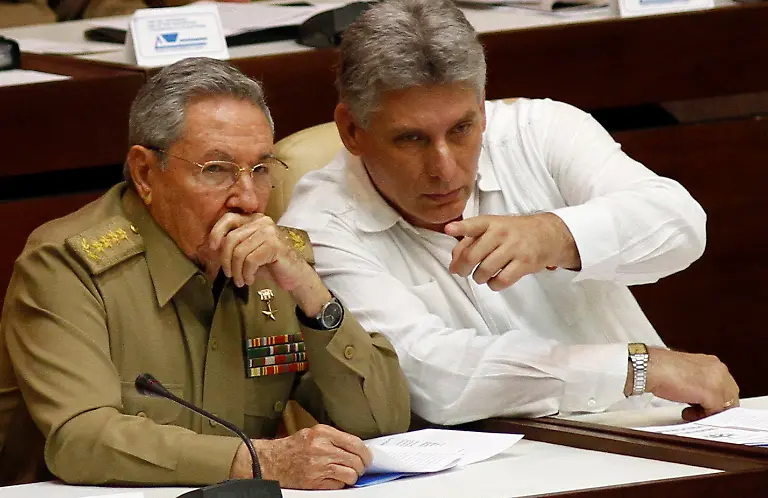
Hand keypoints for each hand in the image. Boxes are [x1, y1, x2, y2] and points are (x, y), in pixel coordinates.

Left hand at [207, 213, 307, 289]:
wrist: (295, 274)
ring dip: (236, 271)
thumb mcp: (249, 250)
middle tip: (229, 274)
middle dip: (225, 260)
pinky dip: (247, 274)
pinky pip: (250, 261)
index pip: (228, 218)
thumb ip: (235, 244)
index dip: (216, 233)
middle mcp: (262, 222)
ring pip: (239, 252)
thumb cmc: (270, 264)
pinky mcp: (274, 246)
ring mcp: (269, 233)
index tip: (212, 248)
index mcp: (254, 219)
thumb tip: (213, 246)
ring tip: (240, 280)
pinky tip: (250, 279)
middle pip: (231, 239)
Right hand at [242, 424, 371, 488]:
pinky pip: (338, 485)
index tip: (367, 457)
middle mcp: (321, 448)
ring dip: (352, 476)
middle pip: (355, 460)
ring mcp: (318, 466)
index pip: (355, 443)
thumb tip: (356, 447)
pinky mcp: (315, 481)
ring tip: (347, 474)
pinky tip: (334, 479)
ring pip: (350, 474)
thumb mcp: (313, 433)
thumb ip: (334, 437)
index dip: (365, 452)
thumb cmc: (292, 447)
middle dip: (361, 466)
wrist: (271, 461)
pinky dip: (339, 484)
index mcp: (323, 433)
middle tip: (359, 467)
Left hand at [445, 213, 579, 290]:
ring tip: (481, 275)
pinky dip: (493, 284)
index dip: (460, 228)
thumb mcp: (492, 228)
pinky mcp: (525, 263)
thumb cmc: (512, 233)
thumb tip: (454, 262)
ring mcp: (514, 248)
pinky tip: (494, 280)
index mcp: (490, 222)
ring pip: (485, 270)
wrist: (546, 234)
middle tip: (462, 271)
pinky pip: (501, 280)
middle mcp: (501, 233)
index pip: (473, 225)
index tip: (448, 229)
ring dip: (478, 277)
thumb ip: (469, 241)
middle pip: (473, 256)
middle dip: (462, 268)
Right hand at [637, 348, 738, 420]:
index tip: (705, 406)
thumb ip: (699, 381)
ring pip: (724, 405)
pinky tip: (687, 413)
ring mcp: (717, 382)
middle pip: (729, 397)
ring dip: (708, 412)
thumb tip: (700, 397)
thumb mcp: (686, 373)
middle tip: (699, 412)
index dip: (716, 399)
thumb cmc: (660, 368)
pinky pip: (714, 412)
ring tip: (691, 413)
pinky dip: (702, 416)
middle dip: (715, 407)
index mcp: (713, 363)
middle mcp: (719, 370)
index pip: (726, 386)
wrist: (651, 367)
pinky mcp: (711, 394)